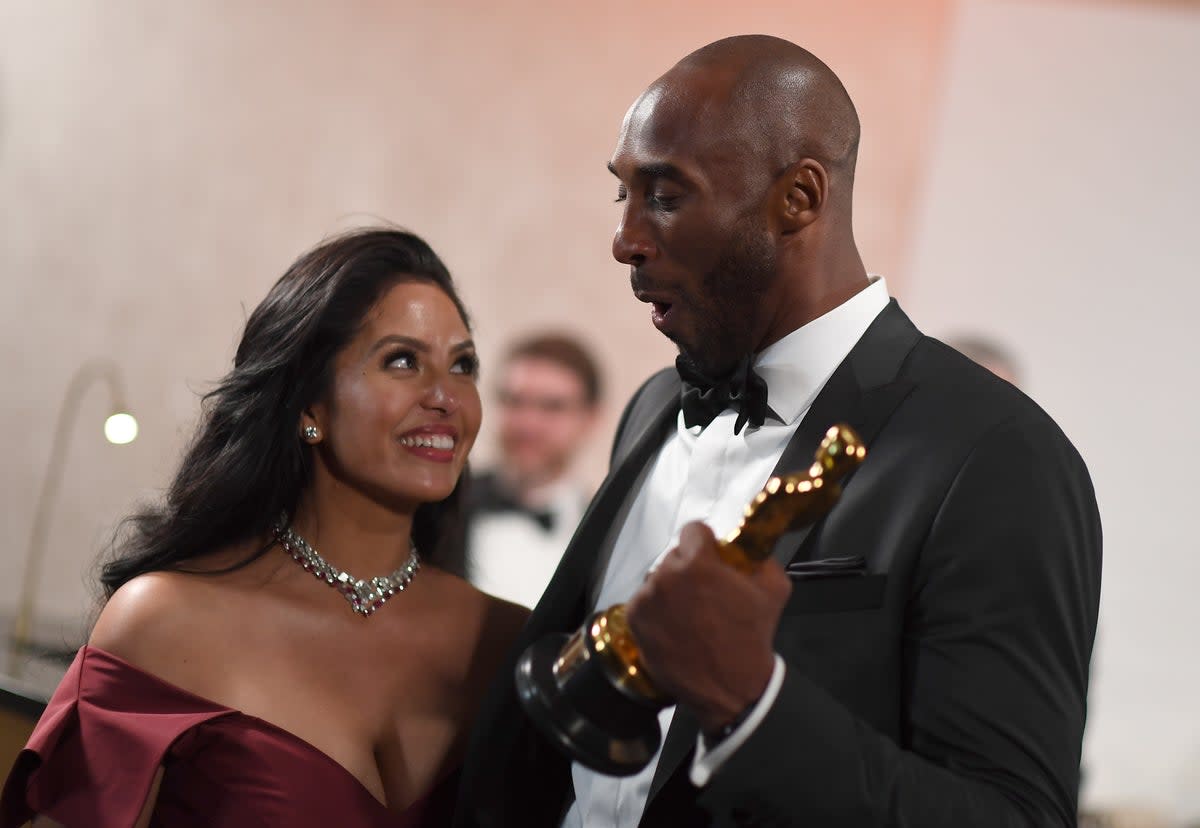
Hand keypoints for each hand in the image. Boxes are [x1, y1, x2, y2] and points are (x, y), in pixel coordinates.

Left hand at [625, 521, 791, 734]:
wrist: (730, 686)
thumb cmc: (752, 638)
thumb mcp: (774, 590)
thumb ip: (762, 560)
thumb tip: (749, 552)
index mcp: (698, 561)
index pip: (694, 530)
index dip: (706, 544)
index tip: (712, 559)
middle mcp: (666, 574)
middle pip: (675, 556)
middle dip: (689, 568)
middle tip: (704, 593)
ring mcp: (647, 597)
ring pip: (658, 579)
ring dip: (672, 589)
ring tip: (689, 614)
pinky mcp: (634, 618)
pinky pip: (644, 601)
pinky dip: (656, 609)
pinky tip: (674, 625)